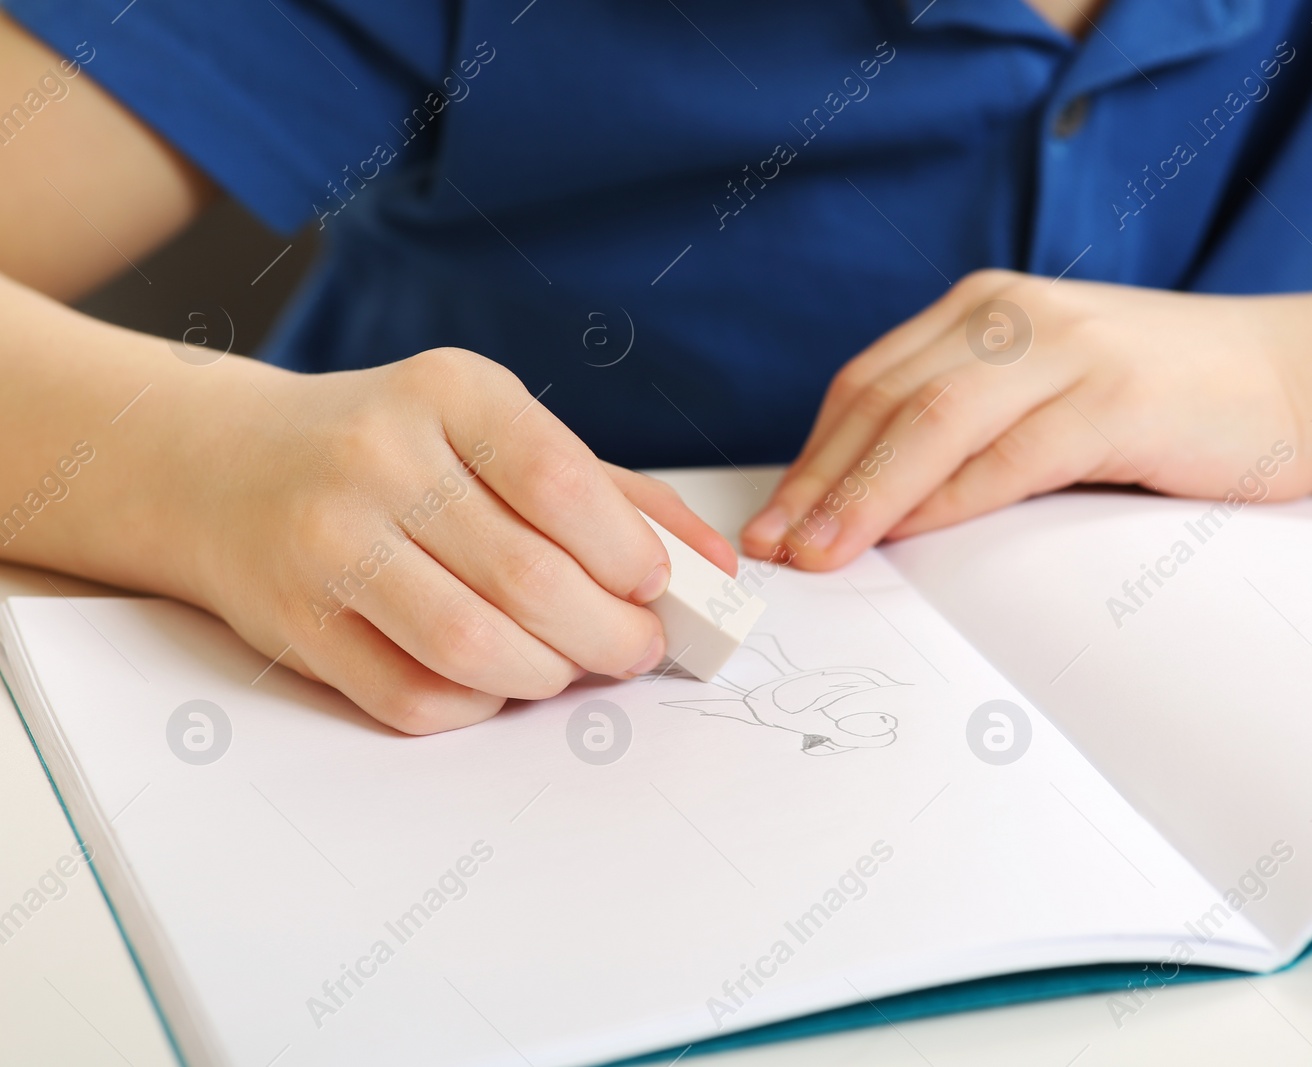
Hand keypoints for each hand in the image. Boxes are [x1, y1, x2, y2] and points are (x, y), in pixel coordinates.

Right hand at [176, 348, 735, 733]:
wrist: (226, 467)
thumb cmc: (395, 451)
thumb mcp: (495, 435)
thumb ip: (611, 495)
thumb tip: (718, 568)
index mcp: (449, 393)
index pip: (560, 480)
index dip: (627, 550)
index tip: (658, 588)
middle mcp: (380, 458)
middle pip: (530, 578)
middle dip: (612, 633)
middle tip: (638, 648)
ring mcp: (329, 543)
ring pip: (475, 647)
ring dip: (550, 674)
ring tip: (570, 663)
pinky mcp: (297, 622)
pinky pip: (415, 697)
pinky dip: (479, 705)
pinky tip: (495, 680)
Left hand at [741, 270, 1311, 567]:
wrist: (1300, 381)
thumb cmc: (1165, 401)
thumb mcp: (1047, 388)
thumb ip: (970, 422)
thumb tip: (873, 503)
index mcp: (985, 308)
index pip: (868, 383)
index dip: (811, 456)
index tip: (774, 520)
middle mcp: (1013, 314)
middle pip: (882, 400)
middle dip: (818, 481)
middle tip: (774, 548)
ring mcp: (1065, 348)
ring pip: (931, 423)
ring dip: (864, 496)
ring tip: (819, 553)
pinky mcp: (1115, 396)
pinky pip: (1008, 456)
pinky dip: (947, 500)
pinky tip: (907, 538)